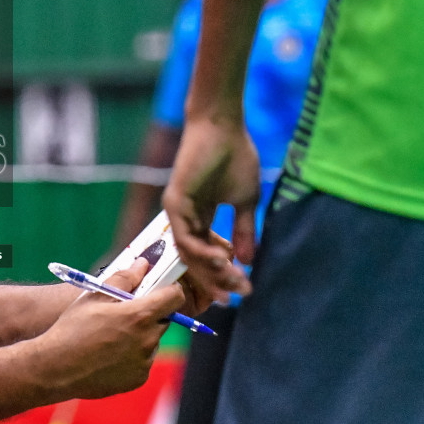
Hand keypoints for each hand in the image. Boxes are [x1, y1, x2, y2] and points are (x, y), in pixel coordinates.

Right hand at [35, 259, 187, 399]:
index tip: (159, 289)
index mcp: (139, 316)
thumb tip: (143, 265)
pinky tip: (108, 355)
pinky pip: (142, 361)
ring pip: (151, 341)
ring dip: (139, 336)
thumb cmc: (72, 329)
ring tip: (109, 337)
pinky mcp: (138, 379)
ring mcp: (144, 362)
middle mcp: (147, 340)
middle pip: (163, 320)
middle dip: (149, 314)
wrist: (56, 368)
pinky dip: (132, 356)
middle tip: (124, 313)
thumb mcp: (94, 296)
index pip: (174, 297)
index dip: (169, 290)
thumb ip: (124, 279)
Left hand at [163, 116, 258, 299]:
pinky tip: (221, 261)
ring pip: (189, 253)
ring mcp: (177, 211)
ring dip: (211, 270)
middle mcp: (185, 218)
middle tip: (236, 296)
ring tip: (232, 281)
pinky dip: (202, 251)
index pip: (208, 255)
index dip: (224, 274)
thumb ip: (244, 231)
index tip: (244, 289)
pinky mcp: (175, 202)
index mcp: (200, 218)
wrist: (223, 127)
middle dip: (217, 280)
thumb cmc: (235, 157)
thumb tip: (249, 261)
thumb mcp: (245, 201)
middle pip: (196, 260)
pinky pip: (185, 236)